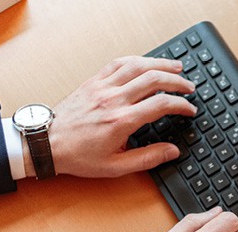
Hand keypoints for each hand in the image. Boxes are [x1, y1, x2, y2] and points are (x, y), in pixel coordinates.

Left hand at [25, 56, 196, 177]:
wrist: (47, 143)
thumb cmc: (78, 156)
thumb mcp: (115, 166)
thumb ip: (147, 158)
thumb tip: (172, 151)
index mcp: (121, 121)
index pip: (161, 105)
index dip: (181, 105)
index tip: (189, 110)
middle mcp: (114, 100)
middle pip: (154, 79)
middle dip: (177, 81)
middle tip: (189, 88)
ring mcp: (103, 87)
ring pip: (138, 65)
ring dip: (161, 64)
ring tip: (177, 67)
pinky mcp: (93, 81)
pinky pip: (118, 63)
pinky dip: (137, 60)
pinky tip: (147, 62)